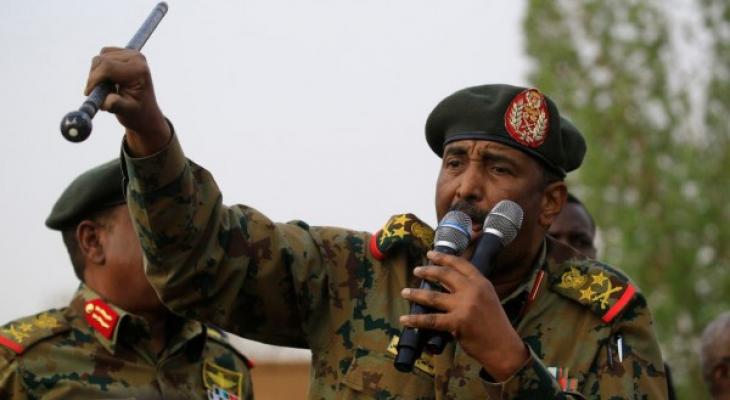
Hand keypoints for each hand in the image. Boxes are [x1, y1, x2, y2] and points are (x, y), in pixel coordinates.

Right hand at [85, 47, 170, 154]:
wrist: (146, 112)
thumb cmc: (136, 114)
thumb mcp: (127, 112)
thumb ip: (116, 105)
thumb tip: (107, 101)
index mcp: (138, 71)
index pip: (107, 67)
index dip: (94, 79)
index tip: (88, 94)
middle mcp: (137, 58)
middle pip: (100, 60)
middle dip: (94, 78)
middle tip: (99, 94)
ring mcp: (132, 54)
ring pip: (99, 58)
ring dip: (96, 74)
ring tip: (108, 89)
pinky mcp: (126, 53)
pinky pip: (102, 56)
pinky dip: (100, 69)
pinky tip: (110, 81)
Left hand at [399, 251, 528, 380]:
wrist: (503, 347)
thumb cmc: (495, 325)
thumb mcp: (487, 299)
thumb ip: (471, 290)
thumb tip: (447, 284)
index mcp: (482, 283)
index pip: (460, 264)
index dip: (443, 257)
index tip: (431, 254)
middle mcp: (473, 290)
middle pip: (444, 275)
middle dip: (427, 271)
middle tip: (416, 270)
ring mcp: (464, 306)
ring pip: (433, 296)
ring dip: (416, 294)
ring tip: (405, 292)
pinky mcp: (457, 322)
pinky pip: (431, 320)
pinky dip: (415, 319)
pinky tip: (405, 319)